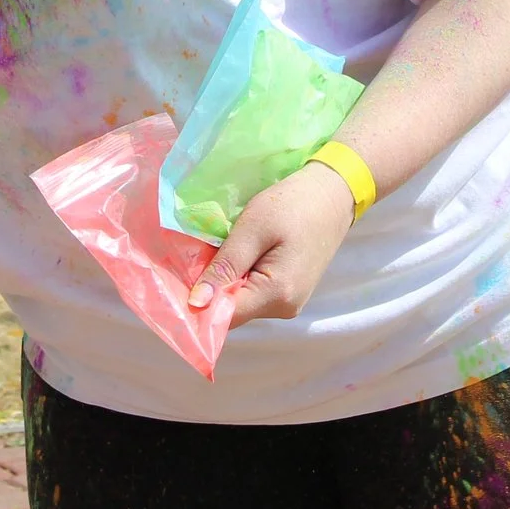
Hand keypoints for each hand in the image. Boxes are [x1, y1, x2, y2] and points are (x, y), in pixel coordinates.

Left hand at [187, 161, 356, 326]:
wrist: (334, 192)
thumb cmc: (294, 204)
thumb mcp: (254, 228)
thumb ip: (225, 267)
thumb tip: (195, 304)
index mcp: (277, 296)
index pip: (224, 317)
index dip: (197, 302)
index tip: (175, 280)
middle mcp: (285, 308)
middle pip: (232, 310)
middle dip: (211, 286)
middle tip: (196, 254)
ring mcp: (290, 302)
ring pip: (242, 300)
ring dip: (226, 279)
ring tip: (219, 247)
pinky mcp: (290, 290)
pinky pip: (255, 291)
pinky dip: (241, 275)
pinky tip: (238, 251)